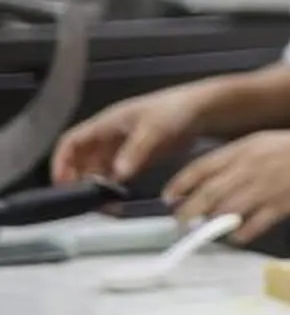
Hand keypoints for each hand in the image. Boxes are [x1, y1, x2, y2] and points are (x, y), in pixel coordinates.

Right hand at [52, 83, 215, 188]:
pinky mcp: (136, 159)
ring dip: (94, 186)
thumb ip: (135, 151)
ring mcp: (122, 148)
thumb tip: (118, 174)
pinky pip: (116, 176)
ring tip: (97, 205)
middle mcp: (110, 136)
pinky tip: (116, 200)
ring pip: (97, 170)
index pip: (71, 141)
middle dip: (76, 179)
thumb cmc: (176, 109)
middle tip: (81, 200)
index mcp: (107, 123)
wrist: (202, 110)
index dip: (61, 161)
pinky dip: (112, 188)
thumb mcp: (153, 129)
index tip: (61, 183)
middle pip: (81, 159)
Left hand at [164, 131, 289, 244]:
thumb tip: (207, 179)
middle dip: (187, 212)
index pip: (200, 168)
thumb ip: (233, 159)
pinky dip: (239, 235)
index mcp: (241, 150)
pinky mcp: (280, 208)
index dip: (180, 185)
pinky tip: (236, 236)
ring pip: (226, 213)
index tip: (168, 198)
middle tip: (179, 223)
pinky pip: (252, 227)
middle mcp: (248, 169)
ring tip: (205, 231)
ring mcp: (264, 190)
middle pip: (207, 195)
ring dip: (211, 226)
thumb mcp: (259, 142)